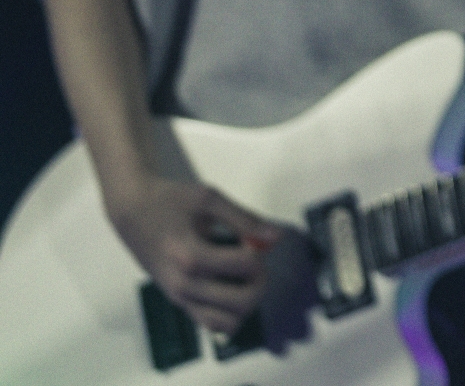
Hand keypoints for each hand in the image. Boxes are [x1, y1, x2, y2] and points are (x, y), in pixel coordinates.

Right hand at [105, 174, 281, 334]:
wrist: (130, 210)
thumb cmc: (169, 200)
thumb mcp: (208, 199)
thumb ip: (244, 219)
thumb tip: (277, 237)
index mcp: (190, 256)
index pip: (244, 265)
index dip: (259, 251)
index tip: (253, 239)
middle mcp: (183, 284)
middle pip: (241, 302)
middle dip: (259, 282)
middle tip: (256, 262)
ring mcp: (178, 298)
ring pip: (226, 322)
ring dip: (246, 303)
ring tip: (244, 278)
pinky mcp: (176, 301)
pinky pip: (208, 322)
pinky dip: (228, 313)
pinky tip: (231, 287)